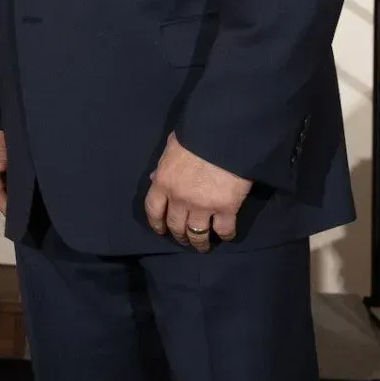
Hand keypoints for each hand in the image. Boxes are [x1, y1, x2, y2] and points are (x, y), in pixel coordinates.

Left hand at [144, 133, 251, 251]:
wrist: (223, 134)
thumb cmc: (196, 135)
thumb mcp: (172, 147)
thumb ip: (164, 165)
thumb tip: (155, 179)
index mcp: (164, 182)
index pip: (153, 210)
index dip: (156, 223)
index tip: (161, 230)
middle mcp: (179, 199)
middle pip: (175, 225)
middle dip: (179, 235)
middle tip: (184, 239)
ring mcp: (203, 206)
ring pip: (197, 233)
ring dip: (199, 242)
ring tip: (203, 246)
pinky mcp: (226, 208)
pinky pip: (224, 230)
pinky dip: (225, 235)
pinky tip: (225, 236)